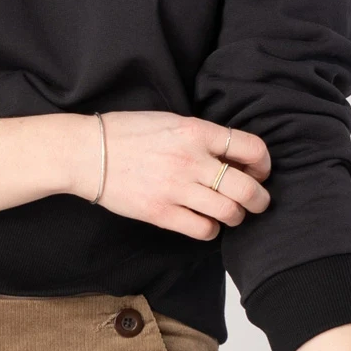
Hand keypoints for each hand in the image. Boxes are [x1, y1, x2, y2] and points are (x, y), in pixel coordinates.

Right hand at [71, 111, 270, 239]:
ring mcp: (177, 188)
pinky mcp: (162, 213)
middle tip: (255, 200)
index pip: (250, 147)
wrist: (88, 152)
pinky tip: (203, 220)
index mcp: (194, 131)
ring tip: (229, 212)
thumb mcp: (169, 120)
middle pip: (247, 188)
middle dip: (259, 198)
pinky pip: (204, 230)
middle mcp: (191, 159)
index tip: (259, 170)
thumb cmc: (126, 132)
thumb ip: (200, 135)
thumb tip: (230, 152)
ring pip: (231, 213)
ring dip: (236, 215)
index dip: (263, 163)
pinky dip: (211, 229)